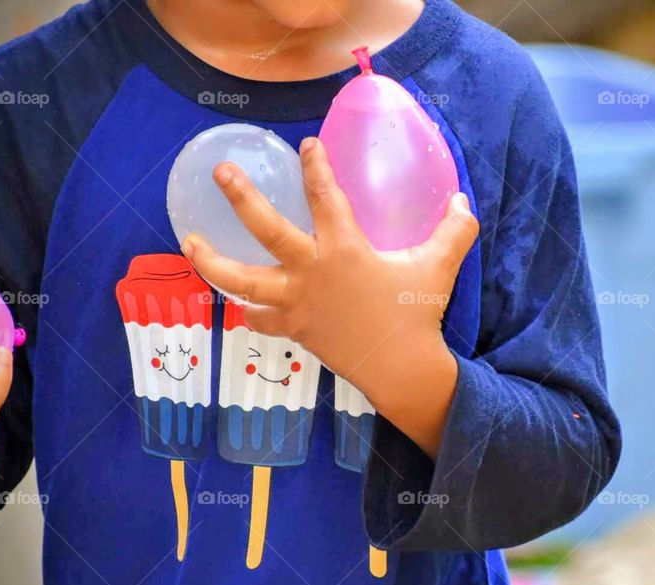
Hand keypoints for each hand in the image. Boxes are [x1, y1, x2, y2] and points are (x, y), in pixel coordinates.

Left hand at [181, 137, 478, 456]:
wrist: (400, 369)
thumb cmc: (417, 314)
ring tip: (189, 242)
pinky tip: (238, 304)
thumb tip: (464, 200)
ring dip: (211, 261)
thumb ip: (455, 230)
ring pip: (240, 281)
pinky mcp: (292, 329)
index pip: (324, 196)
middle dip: (241, 197)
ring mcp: (296, 302)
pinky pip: (259, 318)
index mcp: (345, 249)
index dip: (315, 166)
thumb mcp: (439, 267)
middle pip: (265, 229)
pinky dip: (248, 311)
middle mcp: (312, 271)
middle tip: (221, 173)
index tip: (305, 145)